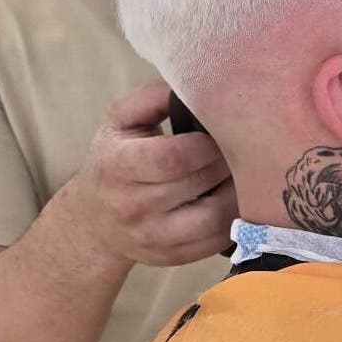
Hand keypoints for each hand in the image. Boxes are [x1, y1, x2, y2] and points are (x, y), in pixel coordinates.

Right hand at [67, 82, 237, 266]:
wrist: (93, 221)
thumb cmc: (114, 160)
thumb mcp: (120, 120)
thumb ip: (154, 98)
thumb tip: (194, 82)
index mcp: (118, 167)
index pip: (174, 157)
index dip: (207, 144)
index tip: (223, 132)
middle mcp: (133, 207)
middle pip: (200, 183)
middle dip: (230, 163)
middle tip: (248, 148)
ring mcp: (154, 238)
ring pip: (216, 217)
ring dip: (240, 193)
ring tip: (248, 174)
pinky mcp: (173, 259)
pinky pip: (218, 240)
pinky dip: (235, 218)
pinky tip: (238, 198)